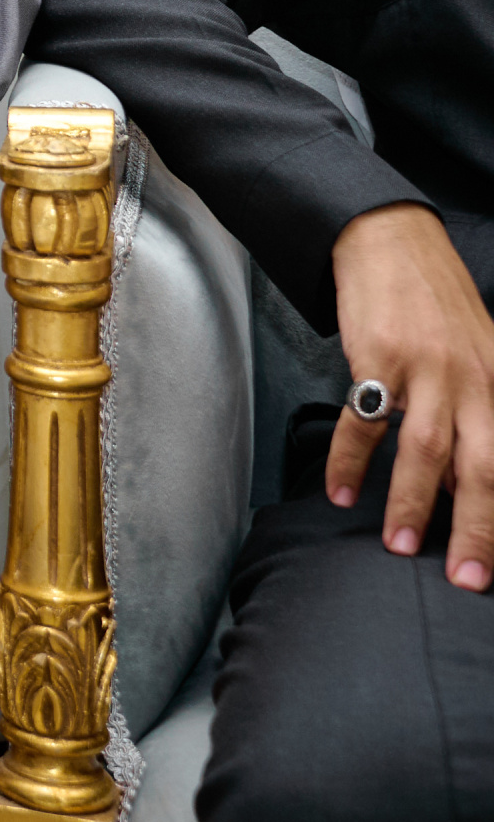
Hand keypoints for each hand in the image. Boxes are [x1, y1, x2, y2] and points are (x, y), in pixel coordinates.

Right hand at [325, 203, 493, 591]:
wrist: (392, 244)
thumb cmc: (436, 307)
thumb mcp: (475, 359)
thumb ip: (473, 422)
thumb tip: (460, 489)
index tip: (493, 565)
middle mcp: (474, 381)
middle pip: (481, 467)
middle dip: (475, 528)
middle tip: (466, 577)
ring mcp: (427, 369)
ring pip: (425, 451)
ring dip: (411, 504)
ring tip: (400, 546)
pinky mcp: (379, 358)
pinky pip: (364, 421)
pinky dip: (350, 460)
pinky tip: (341, 490)